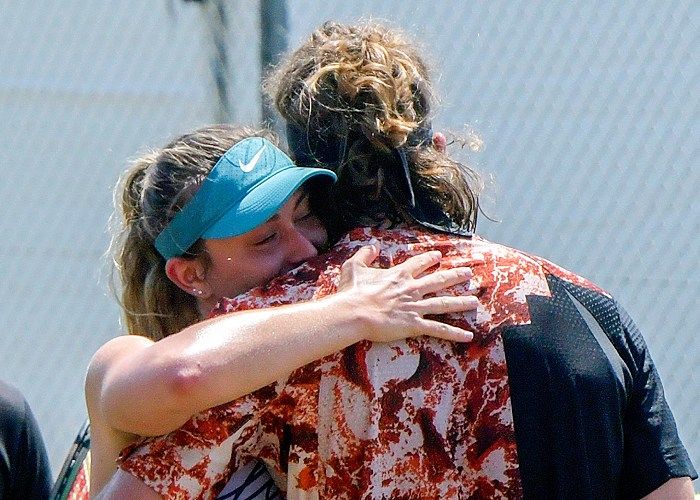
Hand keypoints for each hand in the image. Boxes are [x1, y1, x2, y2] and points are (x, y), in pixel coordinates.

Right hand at [337, 243, 476, 342]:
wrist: (354, 313)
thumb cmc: (352, 292)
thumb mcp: (354, 267)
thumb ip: (364, 254)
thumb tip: (372, 245)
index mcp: (399, 275)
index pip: (418, 264)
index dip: (429, 259)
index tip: (438, 256)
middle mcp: (412, 288)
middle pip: (439, 280)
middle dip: (455, 276)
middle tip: (468, 274)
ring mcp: (415, 307)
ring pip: (444, 303)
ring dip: (461, 302)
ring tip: (475, 302)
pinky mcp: (414, 324)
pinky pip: (439, 329)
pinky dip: (454, 333)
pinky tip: (468, 335)